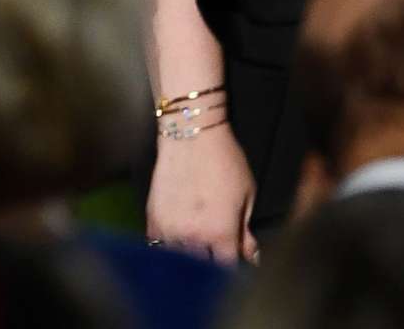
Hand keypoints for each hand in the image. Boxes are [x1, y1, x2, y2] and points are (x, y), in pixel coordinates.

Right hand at [148, 123, 256, 262]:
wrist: (190, 133)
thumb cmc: (224, 160)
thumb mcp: (247, 195)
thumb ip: (246, 231)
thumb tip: (250, 256)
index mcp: (221, 233)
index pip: (228, 269)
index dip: (234, 268)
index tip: (235, 263)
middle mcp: (194, 236)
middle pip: (204, 268)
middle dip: (213, 264)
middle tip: (217, 251)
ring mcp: (170, 229)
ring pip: (180, 260)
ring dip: (190, 257)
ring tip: (197, 246)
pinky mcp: (152, 218)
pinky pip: (157, 246)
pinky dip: (168, 248)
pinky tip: (177, 240)